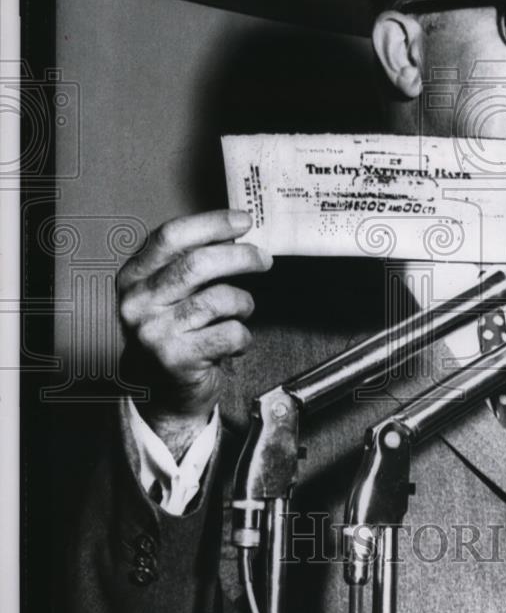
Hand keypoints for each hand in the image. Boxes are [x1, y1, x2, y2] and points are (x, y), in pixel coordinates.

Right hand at [118, 210, 271, 433]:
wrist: (162, 392)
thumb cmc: (175, 332)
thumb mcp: (169, 293)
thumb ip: (190, 262)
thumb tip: (238, 232)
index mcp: (134, 276)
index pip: (171, 237)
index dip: (212, 224)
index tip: (243, 220)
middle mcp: (138, 303)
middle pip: (198, 264)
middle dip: (240, 257)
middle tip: (263, 259)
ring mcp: (154, 332)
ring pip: (218, 299)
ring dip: (243, 302)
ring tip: (243, 309)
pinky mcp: (176, 359)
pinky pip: (228, 334)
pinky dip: (243, 335)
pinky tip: (235, 340)